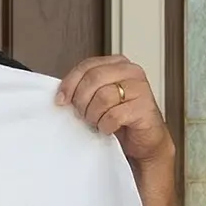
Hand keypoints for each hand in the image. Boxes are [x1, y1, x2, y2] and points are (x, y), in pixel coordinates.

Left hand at [55, 54, 172, 164]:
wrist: (144, 140)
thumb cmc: (120, 119)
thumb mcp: (99, 98)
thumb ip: (84, 89)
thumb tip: (62, 95)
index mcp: (118, 64)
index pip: (87, 66)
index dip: (70, 83)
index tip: (61, 100)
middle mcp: (131, 72)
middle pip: (93, 79)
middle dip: (81, 101)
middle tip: (83, 115)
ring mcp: (140, 88)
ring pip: (103, 97)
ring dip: (93, 115)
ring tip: (97, 122)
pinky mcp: (144, 108)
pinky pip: (114, 115)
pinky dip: (105, 126)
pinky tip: (108, 128)